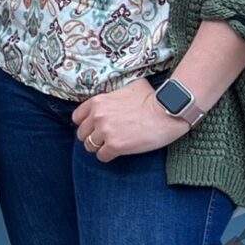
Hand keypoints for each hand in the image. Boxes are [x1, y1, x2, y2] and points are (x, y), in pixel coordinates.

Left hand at [71, 81, 187, 161]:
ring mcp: (105, 131)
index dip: (86, 124)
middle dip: (92, 137)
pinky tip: (118, 152)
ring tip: (111, 146)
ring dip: (99, 147)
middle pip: (82, 134)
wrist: (167, 111)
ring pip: (90, 147)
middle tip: (105, 138)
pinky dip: (108, 156)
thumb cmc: (152, 98)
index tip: (95, 127)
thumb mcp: (130, 87)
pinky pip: (102, 156)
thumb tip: (119, 96)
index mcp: (98, 101)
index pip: (77, 118)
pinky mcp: (115, 146)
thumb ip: (116, 94)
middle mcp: (97, 116)